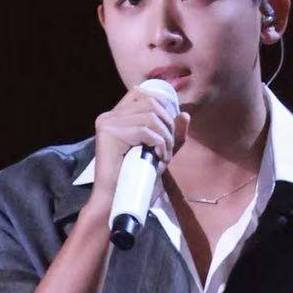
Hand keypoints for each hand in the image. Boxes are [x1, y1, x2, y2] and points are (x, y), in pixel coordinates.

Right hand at [89, 86, 189, 207]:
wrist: (116, 199)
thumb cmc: (135, 178)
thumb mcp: (158, 152)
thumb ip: (172, 135)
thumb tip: (185, 114)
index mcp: (115, 116)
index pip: (140, 93)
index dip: (160, 104)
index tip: (169, 127)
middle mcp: (108, 116)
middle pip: (149, 102)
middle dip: (167, 123)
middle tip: (169, 147)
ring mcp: (107, 123)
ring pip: (149, 116)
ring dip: (165, 136)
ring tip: (165, 155)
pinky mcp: (109, 133)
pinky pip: (144, 130)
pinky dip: (158, 144)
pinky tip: (159, 158)